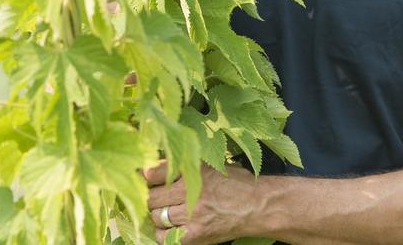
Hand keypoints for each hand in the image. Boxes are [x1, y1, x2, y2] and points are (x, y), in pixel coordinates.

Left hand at [143, 159, 259, 244]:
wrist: (258, 206)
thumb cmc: (234, 183)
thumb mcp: (209, 165)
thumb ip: (183, 167)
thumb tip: (152, 169)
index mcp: (193, 171)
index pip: (152, 173)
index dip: (145, 176)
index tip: (145, 178)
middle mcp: (191, 192)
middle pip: (151, 197)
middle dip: (150, 197)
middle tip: (155, 197)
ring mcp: (193, 215)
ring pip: (157, 217)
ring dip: (158, 215)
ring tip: (166, 212)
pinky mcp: (197, 235)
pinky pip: (166, 237)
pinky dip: (164, 233)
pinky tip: (170, 228)